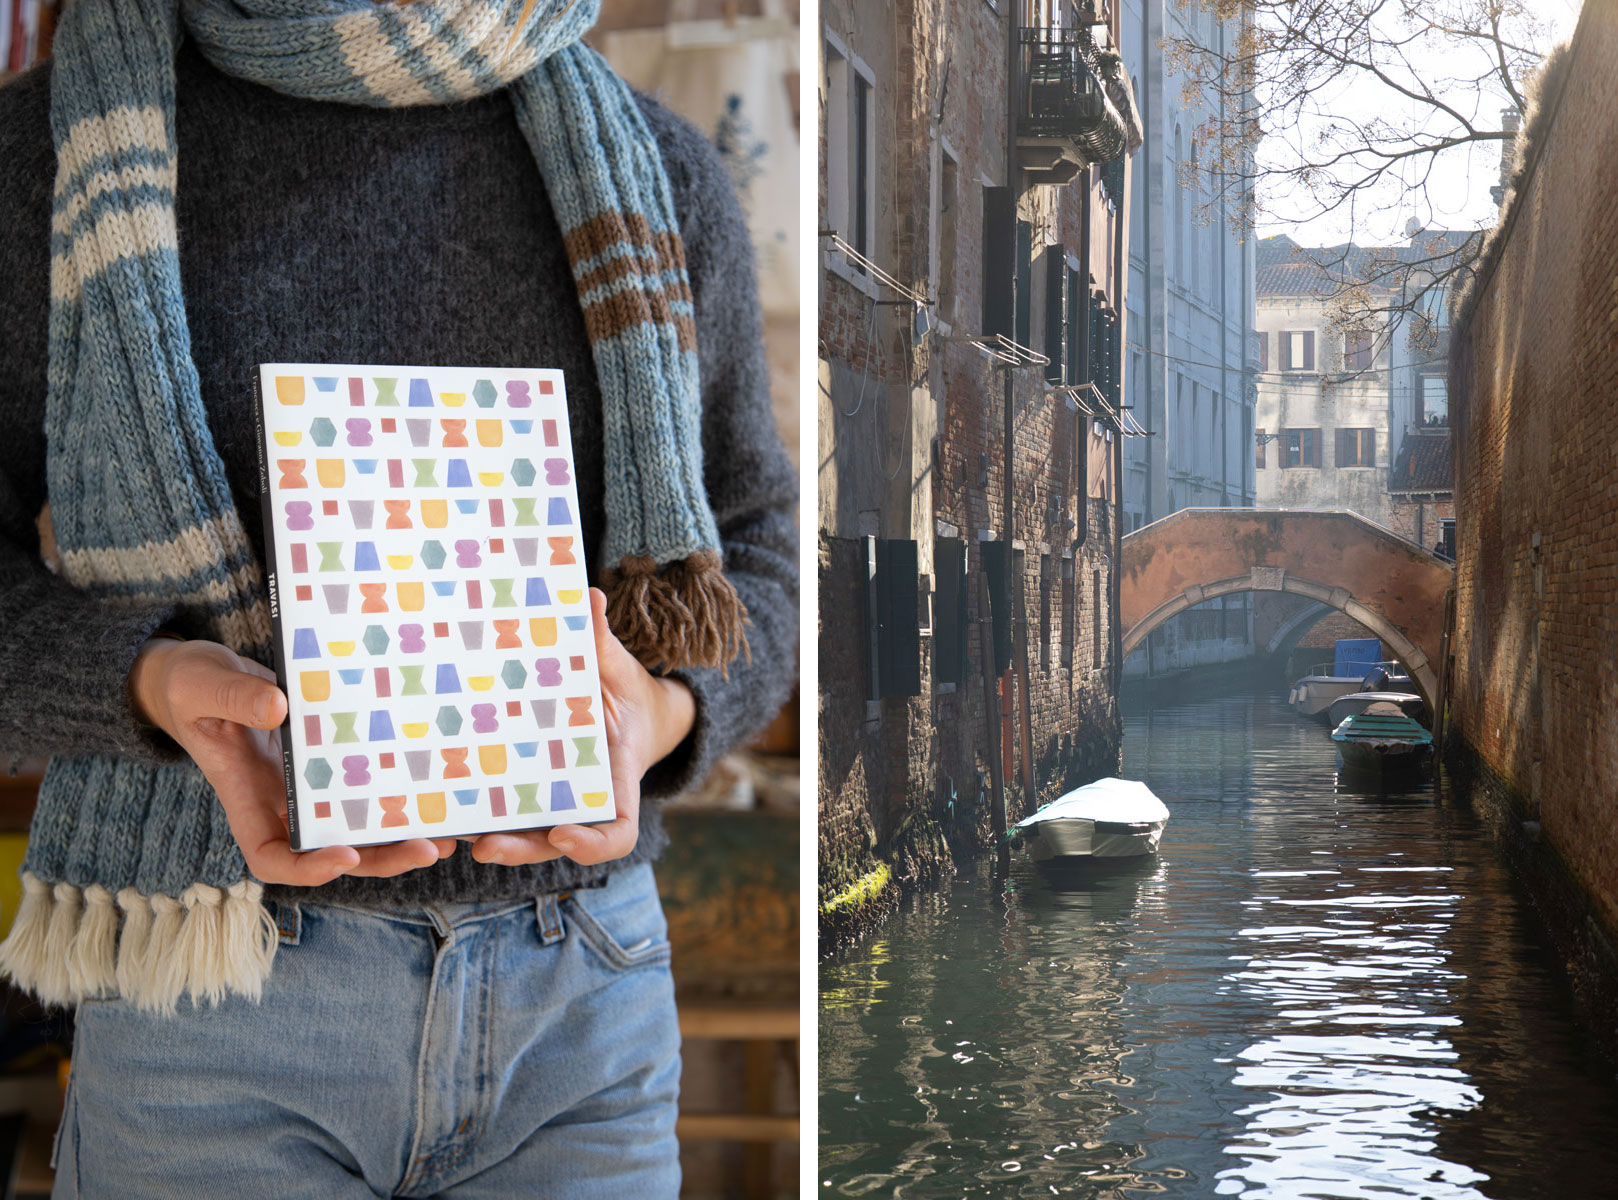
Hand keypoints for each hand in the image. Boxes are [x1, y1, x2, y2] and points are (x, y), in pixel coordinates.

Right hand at [128, 638, 456, 886]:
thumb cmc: (193, 687)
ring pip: (357, 825)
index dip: (309, 869)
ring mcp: (309, 786)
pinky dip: (398, 792)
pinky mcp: (331, 761)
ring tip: (451, 832)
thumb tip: (278, 708)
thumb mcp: (203, 685)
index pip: (272, 857)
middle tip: (430, 848)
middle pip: (333, 850)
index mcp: (246, 798)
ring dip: (400, 834)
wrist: (203, 677)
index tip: (346, 856)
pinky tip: (436, 786)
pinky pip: (365, 785)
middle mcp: (282, 802)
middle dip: (381, 857)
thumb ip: (235, 698)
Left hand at [469, 587, 694, 867]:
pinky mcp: (531, 786)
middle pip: (559, 843)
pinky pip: (510, 809)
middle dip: (523, 849)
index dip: (592, 843)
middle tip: (486, 846)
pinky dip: (482, 814)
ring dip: (495, 840)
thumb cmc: (626, 692)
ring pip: (528, 834)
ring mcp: (558, 798)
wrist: (630, 710)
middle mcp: (586, 798)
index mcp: (616, 778)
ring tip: (453, 836)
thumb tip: (588, 597)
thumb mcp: (618, 669)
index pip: (617, 831)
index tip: (562, 833)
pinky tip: (443, 808)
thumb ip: (602, 643)